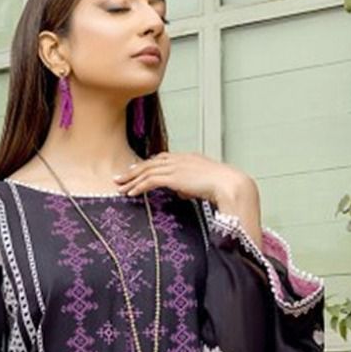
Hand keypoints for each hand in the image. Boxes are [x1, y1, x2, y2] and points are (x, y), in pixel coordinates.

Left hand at [113, 152, 262, 250]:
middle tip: (119, 178)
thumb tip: (183, 192)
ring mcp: (176, 167)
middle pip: (150, 163)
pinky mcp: (173, 177)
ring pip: (146, 172)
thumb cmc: (223, 186)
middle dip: (133, 171)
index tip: (135, 170)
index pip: (161, 159)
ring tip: (120, 189)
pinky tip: (131, 194)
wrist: (231, 184)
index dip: (147, 164)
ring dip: (131, 181)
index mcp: (188, 157)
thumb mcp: (203, 183)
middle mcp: (180, 159)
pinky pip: (150, 181)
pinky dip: (138, 187)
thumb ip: (190, 186)